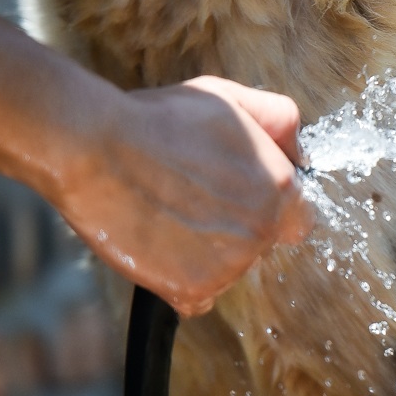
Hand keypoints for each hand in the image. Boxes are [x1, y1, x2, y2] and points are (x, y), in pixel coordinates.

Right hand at [51, 76, 315, 317]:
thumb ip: (279, 121)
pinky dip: (179, 279)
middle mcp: (260, 230)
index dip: (272, 208)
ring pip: (229, 270)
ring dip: (207, 253)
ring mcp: (228, 265)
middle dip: (236, 228)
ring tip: (168, 214)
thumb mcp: (231, 99)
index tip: (241, 197)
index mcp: (279, 188)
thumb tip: (300, 153)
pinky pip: (197, 296)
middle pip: (260, 244)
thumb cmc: (159, 121)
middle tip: (194, 200)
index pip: (300, 219)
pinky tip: (159, 244)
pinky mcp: (190, 289)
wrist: (94, 149)